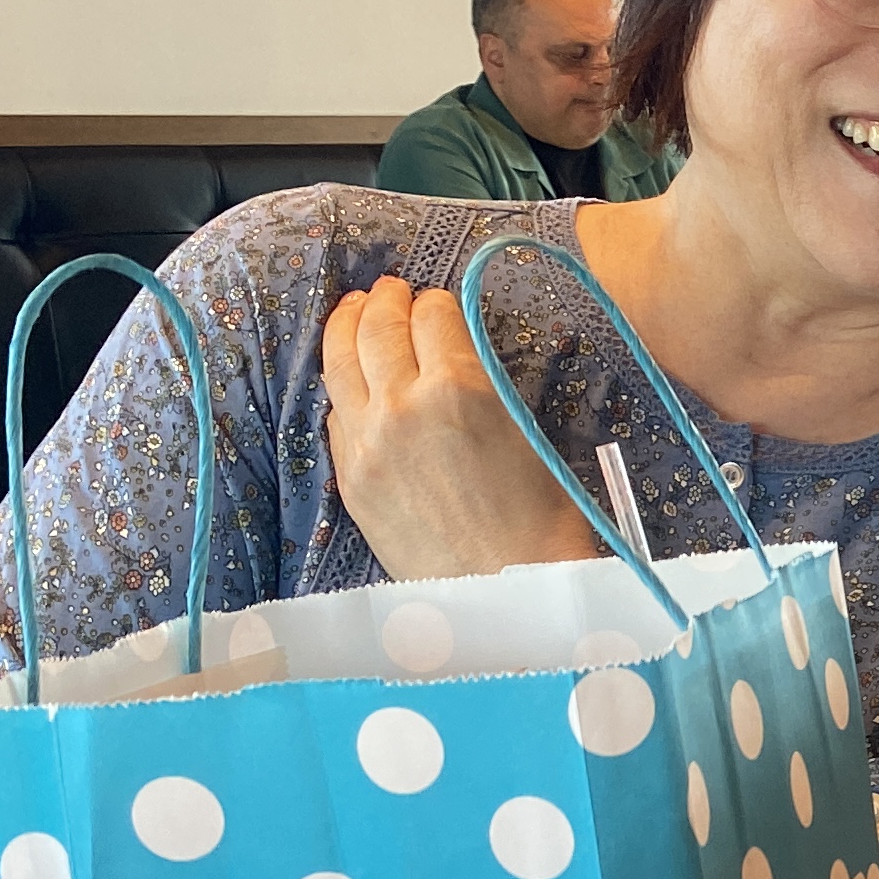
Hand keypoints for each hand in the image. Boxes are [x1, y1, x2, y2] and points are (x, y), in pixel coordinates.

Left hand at [319, 276, 603, 582]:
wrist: (505, 588)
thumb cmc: (542, 519)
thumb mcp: (528, 431)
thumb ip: (485, 384)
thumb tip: (456, 355)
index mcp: (460, 387)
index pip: (435, 316)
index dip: (438, 301)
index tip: (439, 301)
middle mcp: (403, 403)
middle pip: (379, 327)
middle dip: (386, 300)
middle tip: (391, 289)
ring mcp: (367, 439)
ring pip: (340, 360)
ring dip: (348, 325)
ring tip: (355, 309)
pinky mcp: (350, 474)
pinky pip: (335, 411)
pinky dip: (343, 382)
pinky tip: (352, 376)